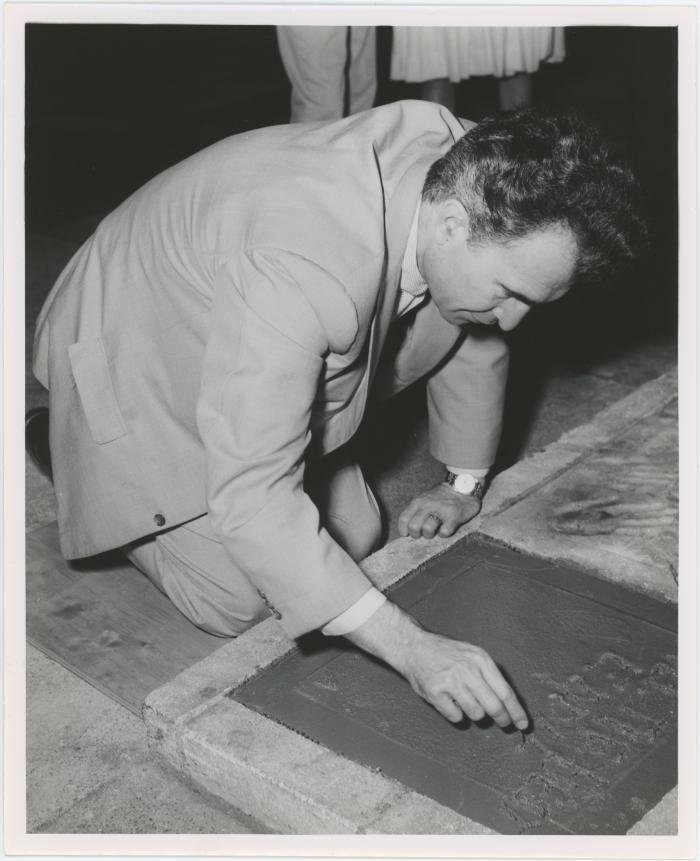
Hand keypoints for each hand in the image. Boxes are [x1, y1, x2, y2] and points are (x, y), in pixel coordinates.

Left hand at [398, 482, 480, 539]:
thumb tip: (406, 527)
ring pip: (428, 530)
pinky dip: (443, 534)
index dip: (403, 529)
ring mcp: (441, 511)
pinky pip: (444, 532)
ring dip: (430, 535)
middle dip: (416, 534)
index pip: (404, 518)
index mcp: (419, 502)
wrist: (462, 486)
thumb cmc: (440, 497)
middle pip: (414, 526)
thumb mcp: (424, 498)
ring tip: (434, 531)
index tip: (406, 534)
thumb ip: (415, 509)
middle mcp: (428, 506)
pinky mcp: (454, 517)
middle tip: (422, 533)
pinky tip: (445, 529)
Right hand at [402, 628, 527, 727]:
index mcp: (480, 659)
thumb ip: (489, 675)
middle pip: (494, 706)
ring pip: (476, 714)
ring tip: (467, 702)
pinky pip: (455, 717)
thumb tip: (509, 703)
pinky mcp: (435, 693)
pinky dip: (456, 714)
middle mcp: (467, 670)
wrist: (414, 646)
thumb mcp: (471, 654)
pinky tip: (450, 702)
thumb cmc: (446, 654)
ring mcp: (450, 681)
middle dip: (502, 719)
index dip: (516, 711)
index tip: (523, 724)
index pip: (505, 691)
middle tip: (504, 724)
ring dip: (475, 714)